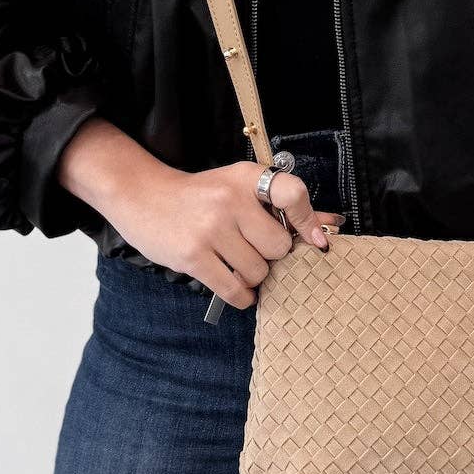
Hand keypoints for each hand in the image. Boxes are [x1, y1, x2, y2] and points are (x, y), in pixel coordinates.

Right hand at [58, 118, 342, 308]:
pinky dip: (241, 296)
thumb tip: (331, 224)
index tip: (317, 241)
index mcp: (247, 178)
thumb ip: (285, 205)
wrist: (143, 196)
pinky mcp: (193, 256)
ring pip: (258, 272)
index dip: (309, 222)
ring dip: (252, 276)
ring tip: (234, 262)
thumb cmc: (200, 196)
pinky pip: (235, 290)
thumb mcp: (240, 187)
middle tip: (251, 248)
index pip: (294, 195)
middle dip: (269, 255)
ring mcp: (211, 229)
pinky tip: (235, 287)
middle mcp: (231, 200)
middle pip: (279, 248)